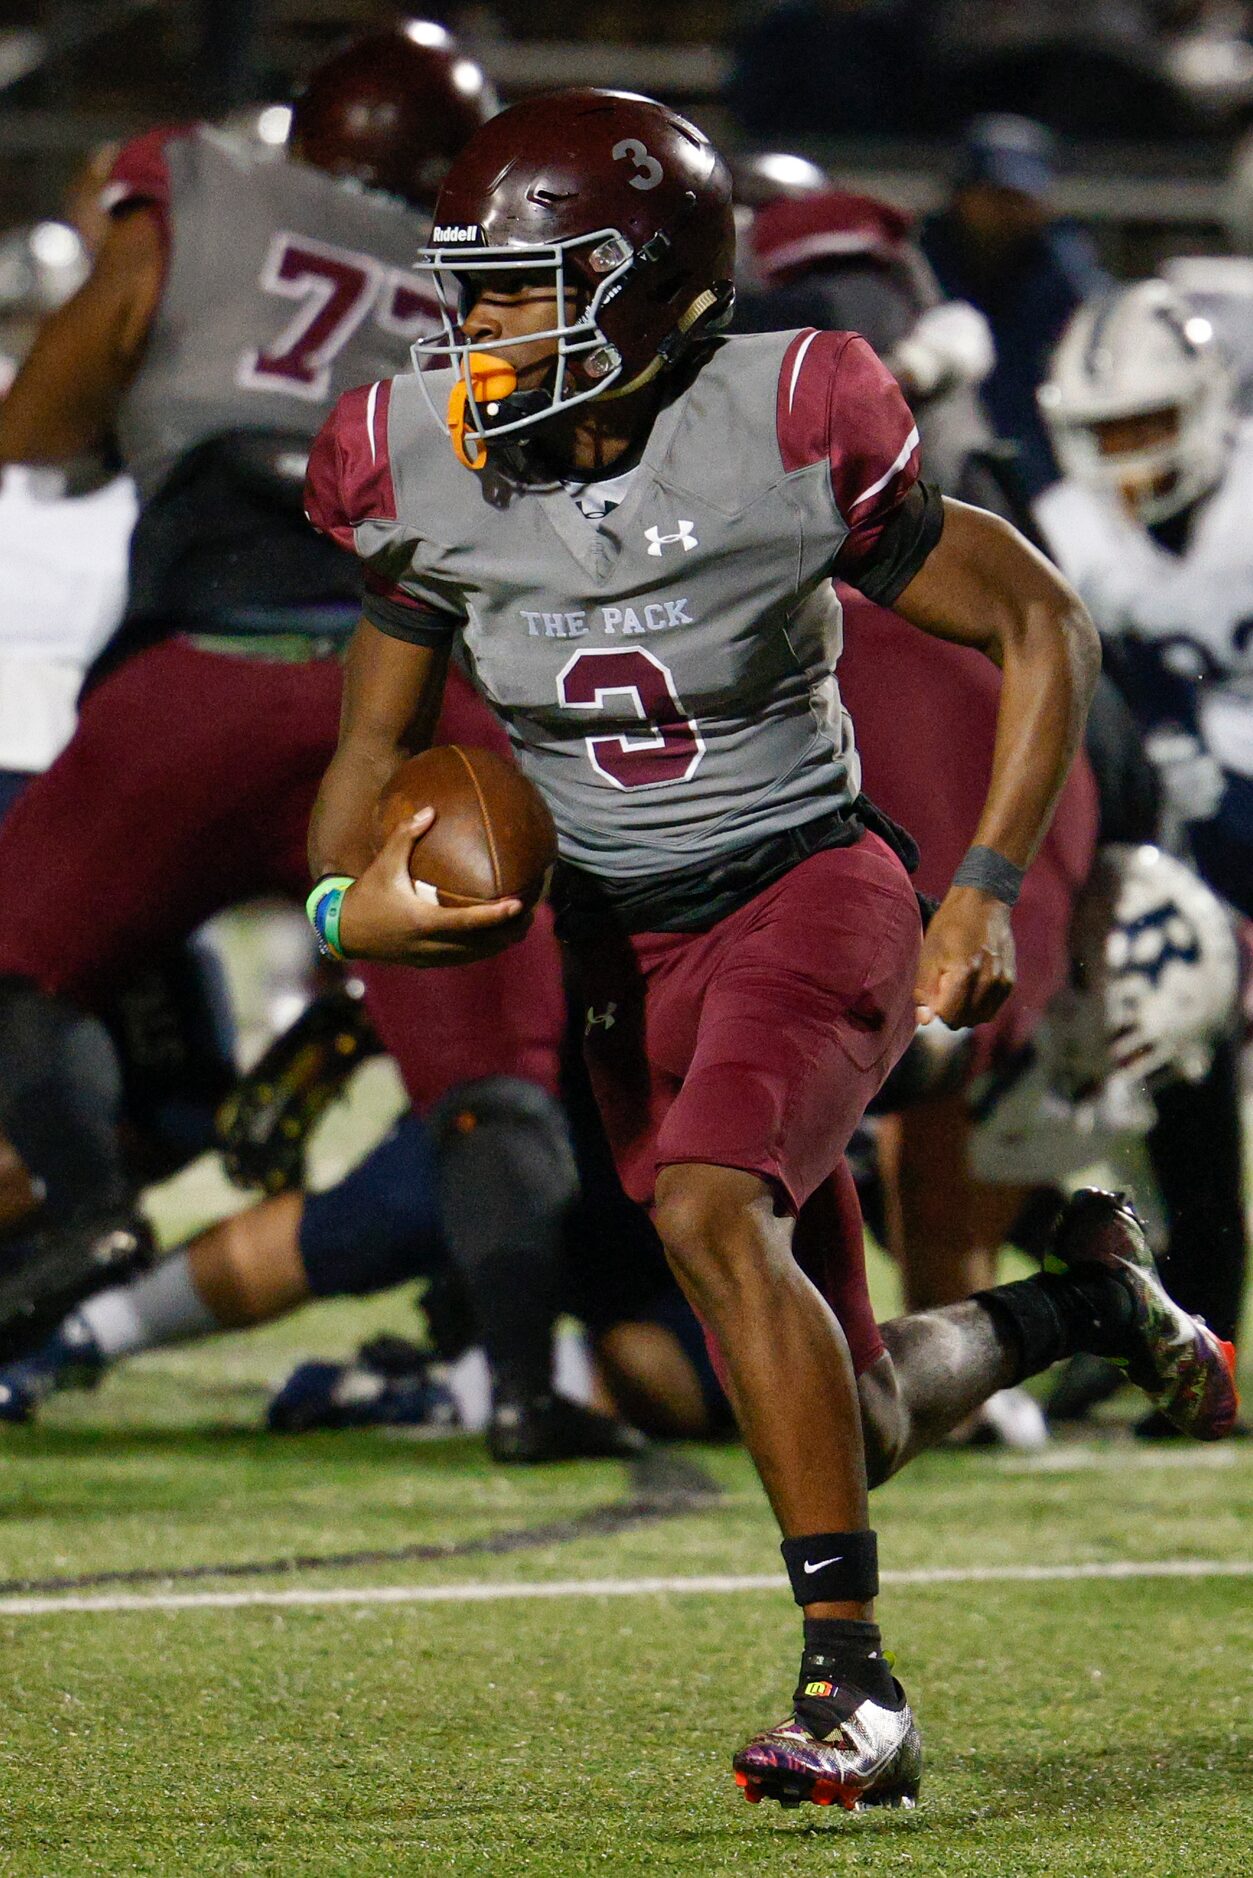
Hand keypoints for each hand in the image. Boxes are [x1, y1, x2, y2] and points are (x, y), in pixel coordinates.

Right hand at [335, 808, 527, 966]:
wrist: (344, 932)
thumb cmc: (367, 895)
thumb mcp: (384, 864)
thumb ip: (405, 836)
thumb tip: (430, 811)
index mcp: (423, 921)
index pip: (468, 922)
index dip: (496, 916)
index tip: (519, 904)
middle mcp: (430, 944)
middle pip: (481, 945)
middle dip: (510, 932)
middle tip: (532, 913)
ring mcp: (431, 957)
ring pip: (476, 955)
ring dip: (501, 942)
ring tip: (522, 924)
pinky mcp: (429, 962)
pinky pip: (465, 958)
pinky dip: (484, 948)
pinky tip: (498, 935)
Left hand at [915, 886, 1015, 1027]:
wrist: (984, 904)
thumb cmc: (950, 926)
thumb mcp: (929, 954)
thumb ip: (925, 989)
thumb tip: (925, 1021)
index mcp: (964, 973)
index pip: (948, 1015)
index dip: (936, 1009)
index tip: (933, 994)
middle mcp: (987, 981)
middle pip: (963, 1020)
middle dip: (950, 1012)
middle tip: (944, 989)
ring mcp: (1002, 982)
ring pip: (979, 1018)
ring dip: (965, 1011)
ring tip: (959, 988)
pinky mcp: (1010, 982)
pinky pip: (992, 1009)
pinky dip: (980, 1006)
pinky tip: (973, 987)